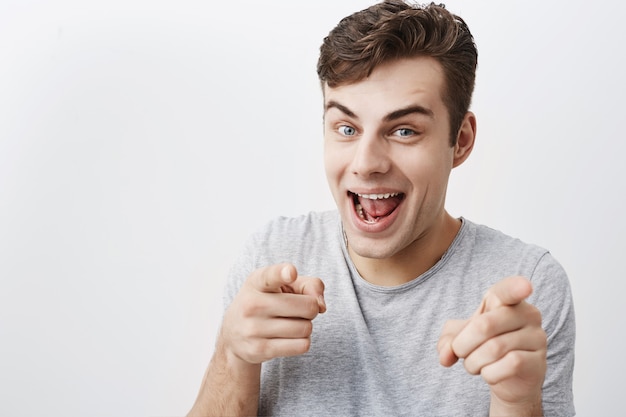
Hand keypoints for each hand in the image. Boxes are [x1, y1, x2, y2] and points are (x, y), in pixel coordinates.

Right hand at [220, 263, 325, 364]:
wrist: (233, 335)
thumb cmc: (267, 302)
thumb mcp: (284, 285)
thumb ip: (309, 285)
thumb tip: (321, 306)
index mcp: (257, 281)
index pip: (271, 275)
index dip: (283, 273)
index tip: (291, 272)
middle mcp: (252, 303)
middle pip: (307, 307)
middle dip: (311, 309)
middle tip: (297, 310)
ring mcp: (253, 328)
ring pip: (306, 328)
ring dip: (306, 326)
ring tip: (290, 323)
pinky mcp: (259, 350)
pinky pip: (302, 346)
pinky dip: (302, 342)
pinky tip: (288, 338)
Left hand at [438, 277, 546, 411]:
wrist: (508, 379)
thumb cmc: (484, 347)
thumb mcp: (461, 337)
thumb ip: (448, 341)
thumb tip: (445, 356)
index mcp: (506, 300)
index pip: (509, 290)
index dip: (516, 287)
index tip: (525, 287)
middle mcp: (527, 314)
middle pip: (485, 325)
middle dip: (462, 345)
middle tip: (460, 352)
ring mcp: (536, 338)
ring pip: (494, 349)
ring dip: (474, 362)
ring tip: (474, 365)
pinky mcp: (538, 362)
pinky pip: (509, 366)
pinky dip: (490, 374)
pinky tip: (490, 374)